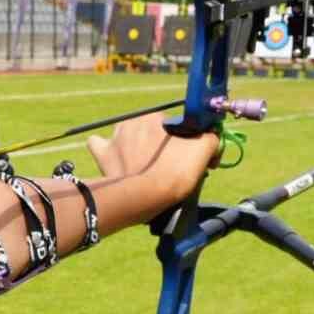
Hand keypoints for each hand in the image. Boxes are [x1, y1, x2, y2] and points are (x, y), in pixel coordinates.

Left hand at [86, 112, 221, 205]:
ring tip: (144, 169)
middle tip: (168, 168)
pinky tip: (117, 161)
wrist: (144, 196)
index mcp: (156, 117)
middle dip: (161, 146)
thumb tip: (211, 136)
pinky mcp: (102, 154)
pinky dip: (109, 151)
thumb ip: (210, 137)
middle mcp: (133, 121)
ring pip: (128, 137)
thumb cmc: (174, 172)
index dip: (185, 143)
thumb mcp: (203, 150)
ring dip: (136, 148)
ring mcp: (114, 137)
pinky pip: (101, 145)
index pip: (176, 126)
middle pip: (152, 132)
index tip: (188, 161)